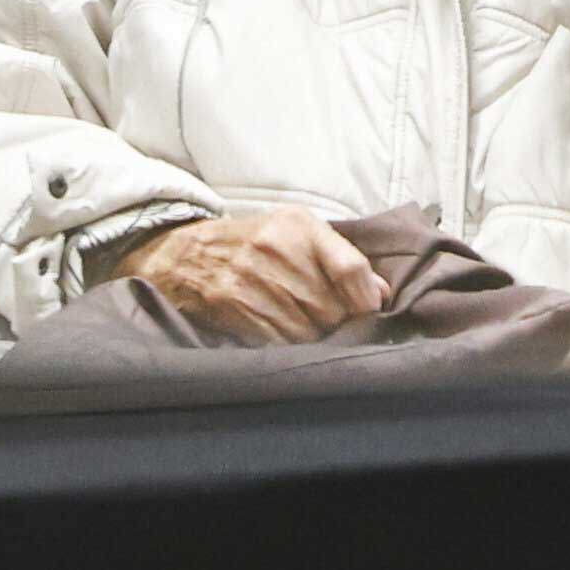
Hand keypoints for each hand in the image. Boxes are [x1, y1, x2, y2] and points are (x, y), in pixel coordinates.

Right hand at [102, 205, 389, 344]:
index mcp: (298, 225)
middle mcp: (276, 248)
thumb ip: (341, 258)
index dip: (366, 299)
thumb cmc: (253, 243)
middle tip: (334, 324)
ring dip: (315, 336)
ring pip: (308, 328)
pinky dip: (290, 344)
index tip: (371, 313)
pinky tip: (286, 335)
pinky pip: (280, 339)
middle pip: (332, 307)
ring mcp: (253, 278)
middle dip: (339, 322)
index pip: (351, 268)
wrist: (187, 254)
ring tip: (308, 328)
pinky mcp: (234, 304)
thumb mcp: (298, 232)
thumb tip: (382, 294)